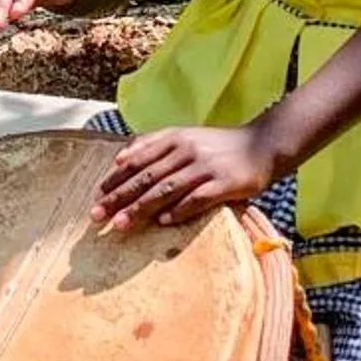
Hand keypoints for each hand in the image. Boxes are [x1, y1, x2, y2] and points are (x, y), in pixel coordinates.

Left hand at [94, 124, 282, 231]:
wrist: (264, 145)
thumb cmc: (219, 146)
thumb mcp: (186, 136)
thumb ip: (154, 144)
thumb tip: (119, 158)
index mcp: (175, 137)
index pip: (138, 159)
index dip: (115, 178)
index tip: (97, 196)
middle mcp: (187, 150)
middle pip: (146, 176)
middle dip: (119, 197)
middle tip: (97, 216)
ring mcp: (206, 167)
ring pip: (166, 189)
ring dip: (140, 208)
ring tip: (120, 224)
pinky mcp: (224, 183)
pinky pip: (197, 199)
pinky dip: (178, 210)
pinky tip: (162, 222)